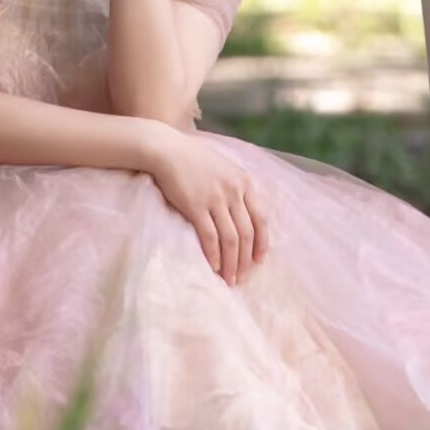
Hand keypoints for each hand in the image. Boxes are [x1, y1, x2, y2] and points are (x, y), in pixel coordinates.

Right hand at [144, 125, 268, 285]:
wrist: (167, 149)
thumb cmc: (193, 158)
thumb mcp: (223, 167)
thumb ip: (235, 186)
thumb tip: (241, 213)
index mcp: (244, 181)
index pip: (261, 219)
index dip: (262, 243)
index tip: (259, 260)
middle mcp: (234, 191)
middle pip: (247, 233)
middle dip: (246, 260)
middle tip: (242, 277)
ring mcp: (216, 198)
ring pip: (231, 239)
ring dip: (232, 263)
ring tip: (229, 279)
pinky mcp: (196, 206)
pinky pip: (210, 237)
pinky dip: (214, 255)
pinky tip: (214, 267)